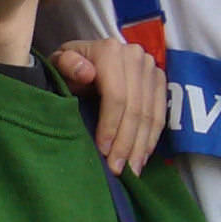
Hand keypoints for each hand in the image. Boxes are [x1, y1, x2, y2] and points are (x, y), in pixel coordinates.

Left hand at [52, 38, 166, 174]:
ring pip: (150, 114)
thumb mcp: (60, 62)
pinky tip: (143, 157)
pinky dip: (152, 138)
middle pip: (135, 108)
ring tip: (131, 170)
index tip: (103, 151)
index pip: (116, 96)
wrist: (86, 56)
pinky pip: (160, 113)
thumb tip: (87, 73)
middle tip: (117, 169)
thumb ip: (68, 65)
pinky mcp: (160, 79)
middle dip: (126, 143)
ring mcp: (150, 67)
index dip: (110, 126)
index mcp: (110, 51)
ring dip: (141, 146)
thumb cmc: (69, 65)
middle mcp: (135, 56)